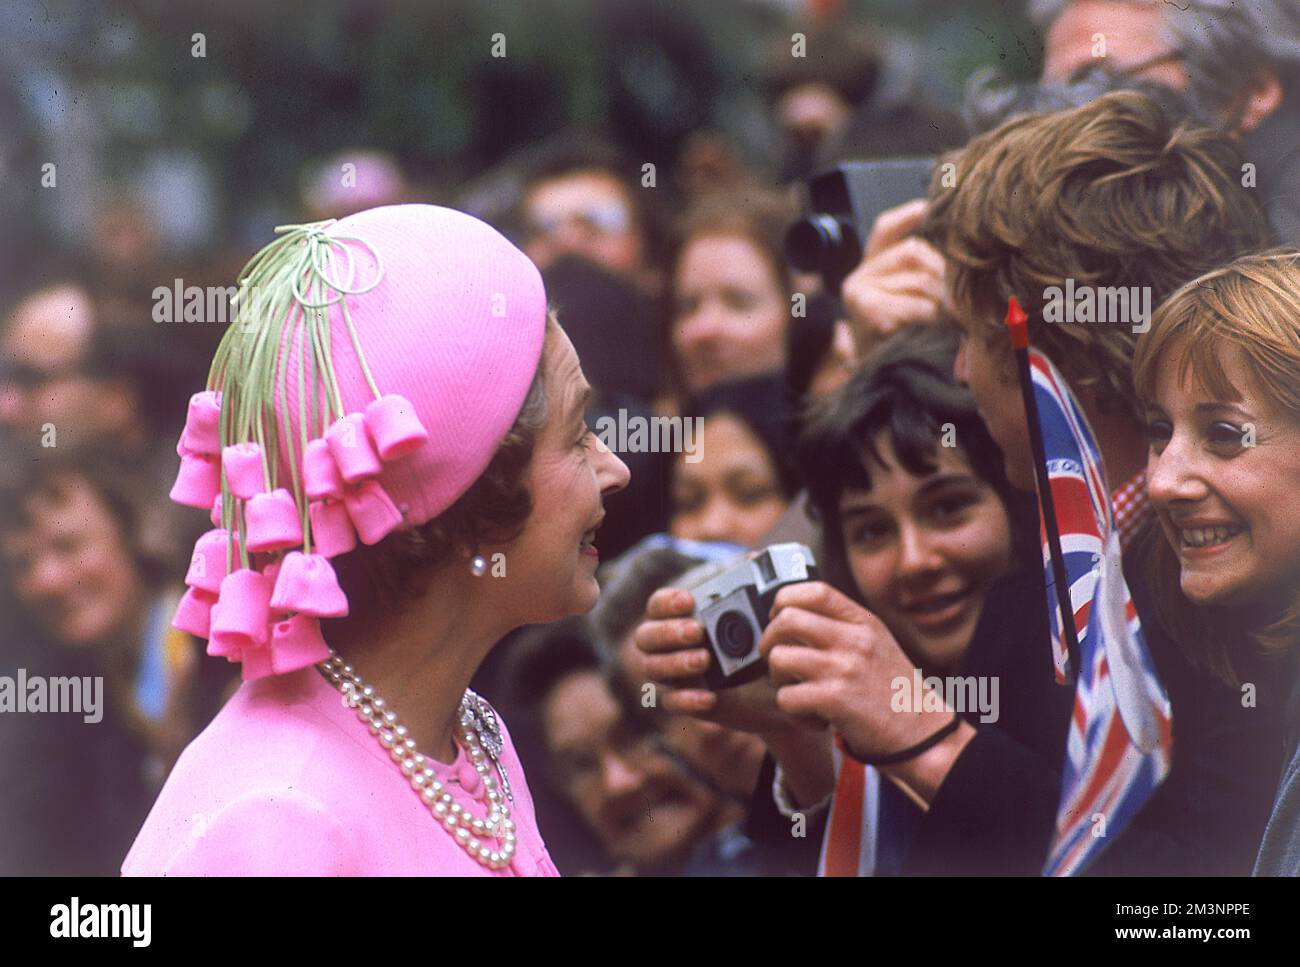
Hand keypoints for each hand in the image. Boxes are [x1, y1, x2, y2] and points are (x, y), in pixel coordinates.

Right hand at [629, 586, 803, 735]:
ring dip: (675, 663)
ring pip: (653, 668)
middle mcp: (663, 645)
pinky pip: (671, 703)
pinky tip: (708, 698)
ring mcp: (669, 673)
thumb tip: (756, 557)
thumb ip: (747, 582)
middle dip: (669, 632)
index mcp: (674, 616)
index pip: (656, 605)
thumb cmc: (748, 634)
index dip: (667, 602)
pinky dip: (686, 700)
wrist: (764, 681)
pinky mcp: (681, 700)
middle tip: (697, 631)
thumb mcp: (747, 608)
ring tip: (704, 660)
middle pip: (646, 637)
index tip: (690, 600)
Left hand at [758, 581, 952, 761]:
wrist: (922, 733)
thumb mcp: (875, 643)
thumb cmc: (892, 690)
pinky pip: (786, 697)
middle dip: (769, 640)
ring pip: (780, 658)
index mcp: (862, 622)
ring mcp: (844, 669)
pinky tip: (811, 716)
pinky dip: (791, 711)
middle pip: (786, 619)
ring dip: (777, 679)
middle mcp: (854, 640)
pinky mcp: (835, 700)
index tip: (777, 617)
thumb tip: (791, 615)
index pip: (815, 591)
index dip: (785, 600)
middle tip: (776, 659)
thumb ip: (841, 626)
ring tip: (796, 690)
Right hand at [840, 199, 947, 354]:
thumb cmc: (903, 351)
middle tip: (959, 303)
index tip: (928, 208)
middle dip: (943, 275)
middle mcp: (857, 279)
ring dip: (942, 302)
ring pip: (919, 278)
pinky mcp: (866, 310)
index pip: (886, 231)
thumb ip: (926, 278)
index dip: (908, 217)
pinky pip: (915, 303)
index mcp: (869, 274)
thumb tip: (957, 256)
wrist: (882, 395)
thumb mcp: (916, 308)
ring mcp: (858, 293)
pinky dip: (932, 320)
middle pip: (914, 252)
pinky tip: (931, 333)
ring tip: (949, 323)